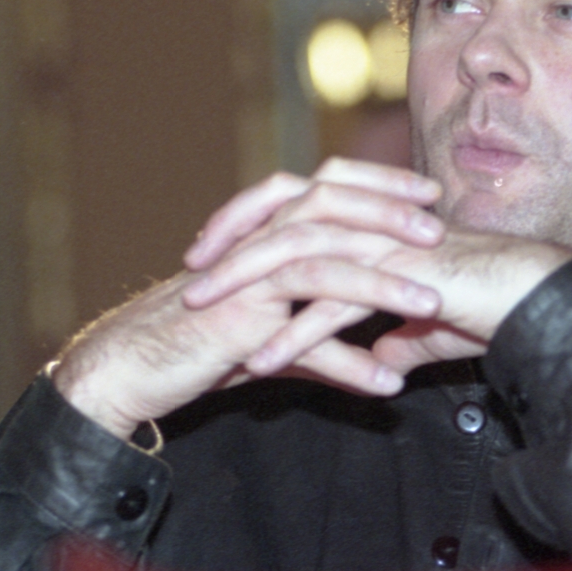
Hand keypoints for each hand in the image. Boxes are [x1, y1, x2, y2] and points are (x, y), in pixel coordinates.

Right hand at [52, 160, 447, 437]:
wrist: (133, 368)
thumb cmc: (202, 349)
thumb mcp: (280, 344)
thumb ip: (331, 345)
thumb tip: (386, 369)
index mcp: (267, 232)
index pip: (331, 187)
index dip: (381, 186)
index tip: (429, 194)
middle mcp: (258, 242)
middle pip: (331, 204)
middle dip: (390, 212)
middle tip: (438, 227)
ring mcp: (247, 275)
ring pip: (323, 261)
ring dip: (383, 282)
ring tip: (431, 302)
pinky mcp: (238, 318)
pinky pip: (302, 331)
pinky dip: (349, 361)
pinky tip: (386, 384)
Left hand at [224, 227, 571, 378]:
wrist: (535, 300)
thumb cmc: (490, 306)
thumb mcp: (428, 325)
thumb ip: (397, 333)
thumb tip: (380, 354)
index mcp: (373, 221)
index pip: (297, 205)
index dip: (251, 222)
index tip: (213, 253)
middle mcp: (373, 223)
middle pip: (285, 215)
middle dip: (232, 241)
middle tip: (190, 272)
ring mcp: (385, 245)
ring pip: (298, 252)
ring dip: (246, 283)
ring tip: (203, 313)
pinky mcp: (400, 278)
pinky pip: (334, 304)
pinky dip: (294, 333)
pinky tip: (262, 362)